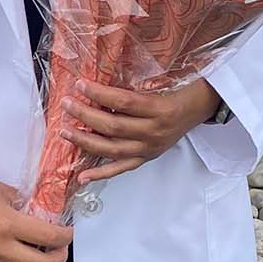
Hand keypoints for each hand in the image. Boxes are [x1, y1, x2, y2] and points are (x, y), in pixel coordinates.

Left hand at [58, 77, 219, 184]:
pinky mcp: (146, 159)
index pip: (122, 101)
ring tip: (66, 131)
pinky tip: (82, 176)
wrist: (197, 110)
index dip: (99, 93)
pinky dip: (100, 174)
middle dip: (85, 115)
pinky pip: (120, 169)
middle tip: (67, 104)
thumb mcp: (157, 88)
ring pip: (112, 149)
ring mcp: (148, 149)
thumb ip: (129, 93)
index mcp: (157, 109)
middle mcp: (153, 132)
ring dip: (85, 141)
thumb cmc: (175, 95)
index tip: (80, 85)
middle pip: (113, 126)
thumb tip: (94, 89)